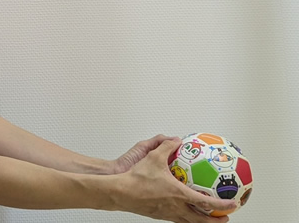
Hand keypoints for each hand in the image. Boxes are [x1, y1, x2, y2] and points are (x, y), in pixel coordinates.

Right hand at [113, 139, 236, 222]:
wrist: (121, 192)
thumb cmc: (137, 178)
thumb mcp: (153, 156)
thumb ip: (167, 146)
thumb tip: (176, 139)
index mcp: (179, 195)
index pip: (207, 204)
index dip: (223, 205)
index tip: (233, 205)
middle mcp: (176, 208)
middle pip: (201, 220)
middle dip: (215, 222)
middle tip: (225, 219)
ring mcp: (167, 214)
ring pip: (189, 222)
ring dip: (201, 221)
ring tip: (207, 219)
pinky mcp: (159, 215)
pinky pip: (177, 219)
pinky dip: (186, 217)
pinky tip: (183, 211)